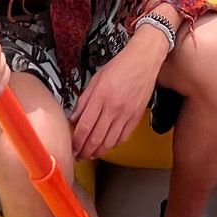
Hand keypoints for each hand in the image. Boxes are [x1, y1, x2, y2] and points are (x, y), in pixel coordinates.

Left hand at [71, 37, 162, 159]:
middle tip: (79, 156)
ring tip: (91, 154)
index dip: (77, 141)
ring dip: (99, 151)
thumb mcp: (95, 79)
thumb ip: (84, 100)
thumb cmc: (120, 66)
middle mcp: (114, 107)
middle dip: (85, 151)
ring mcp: (126, 113)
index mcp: (101, 96)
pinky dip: (114, 145)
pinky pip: (124, 137)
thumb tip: (74, 118)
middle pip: (96, 137)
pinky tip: (107, 145)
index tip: (72, 147)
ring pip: (110, 141)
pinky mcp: (136, 116)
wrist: (143, 60)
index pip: (85, 126)